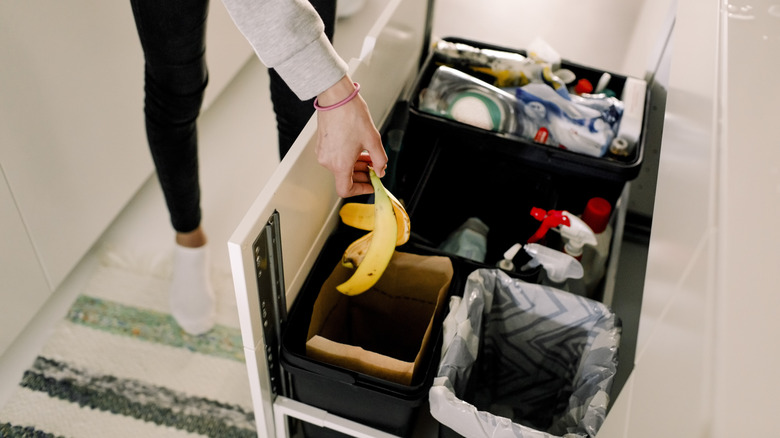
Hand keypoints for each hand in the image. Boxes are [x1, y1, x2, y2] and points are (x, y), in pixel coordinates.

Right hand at [315, 76, 387, 197]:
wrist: (336, 97)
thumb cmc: (351, 115)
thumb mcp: (373, 140)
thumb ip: (379, 160)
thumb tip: (380, 171)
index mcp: (340, 164)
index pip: (346, 190)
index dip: (360, 190)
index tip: (371, 184)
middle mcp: (328, 161)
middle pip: (345, 178)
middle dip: (361, 175)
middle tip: (374, 168)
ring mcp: (323, 153)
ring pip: (341, 167)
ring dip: (355, 165)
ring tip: (368, 156)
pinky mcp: (321, 145)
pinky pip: (335, 158)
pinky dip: (347, 157)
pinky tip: (358, 148)